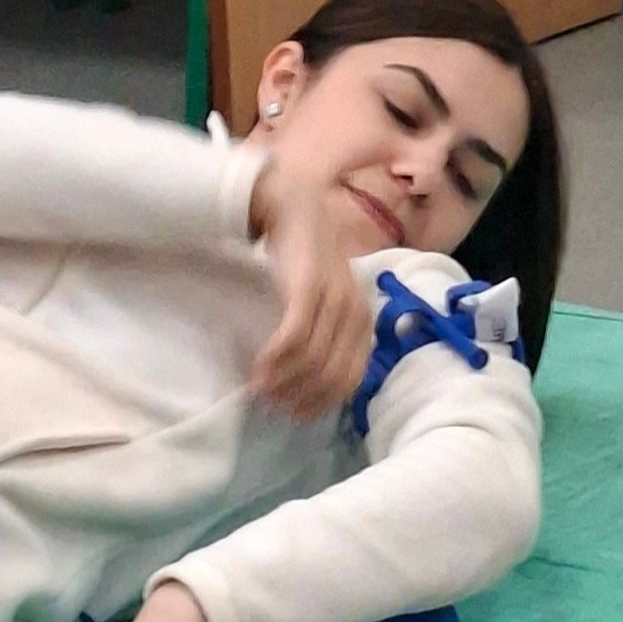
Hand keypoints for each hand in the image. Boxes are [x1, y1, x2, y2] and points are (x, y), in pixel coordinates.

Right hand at [248, 160, 372, 420]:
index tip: (294, 414)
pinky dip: (274, 360)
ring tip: (258, 390)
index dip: (321, 404)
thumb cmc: (308, 257)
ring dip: (282, 382)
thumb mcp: (328, 297)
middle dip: (299, 398)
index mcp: (365, 321)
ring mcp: (333, 302)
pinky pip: (292, 339)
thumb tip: (310, 379)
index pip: (350, 381)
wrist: (295, 207)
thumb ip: (329, 331)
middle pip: (330, 376)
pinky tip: (257, 369)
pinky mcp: (307, 291)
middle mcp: (356, 314)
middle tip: (270, 406)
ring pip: (310, 362)